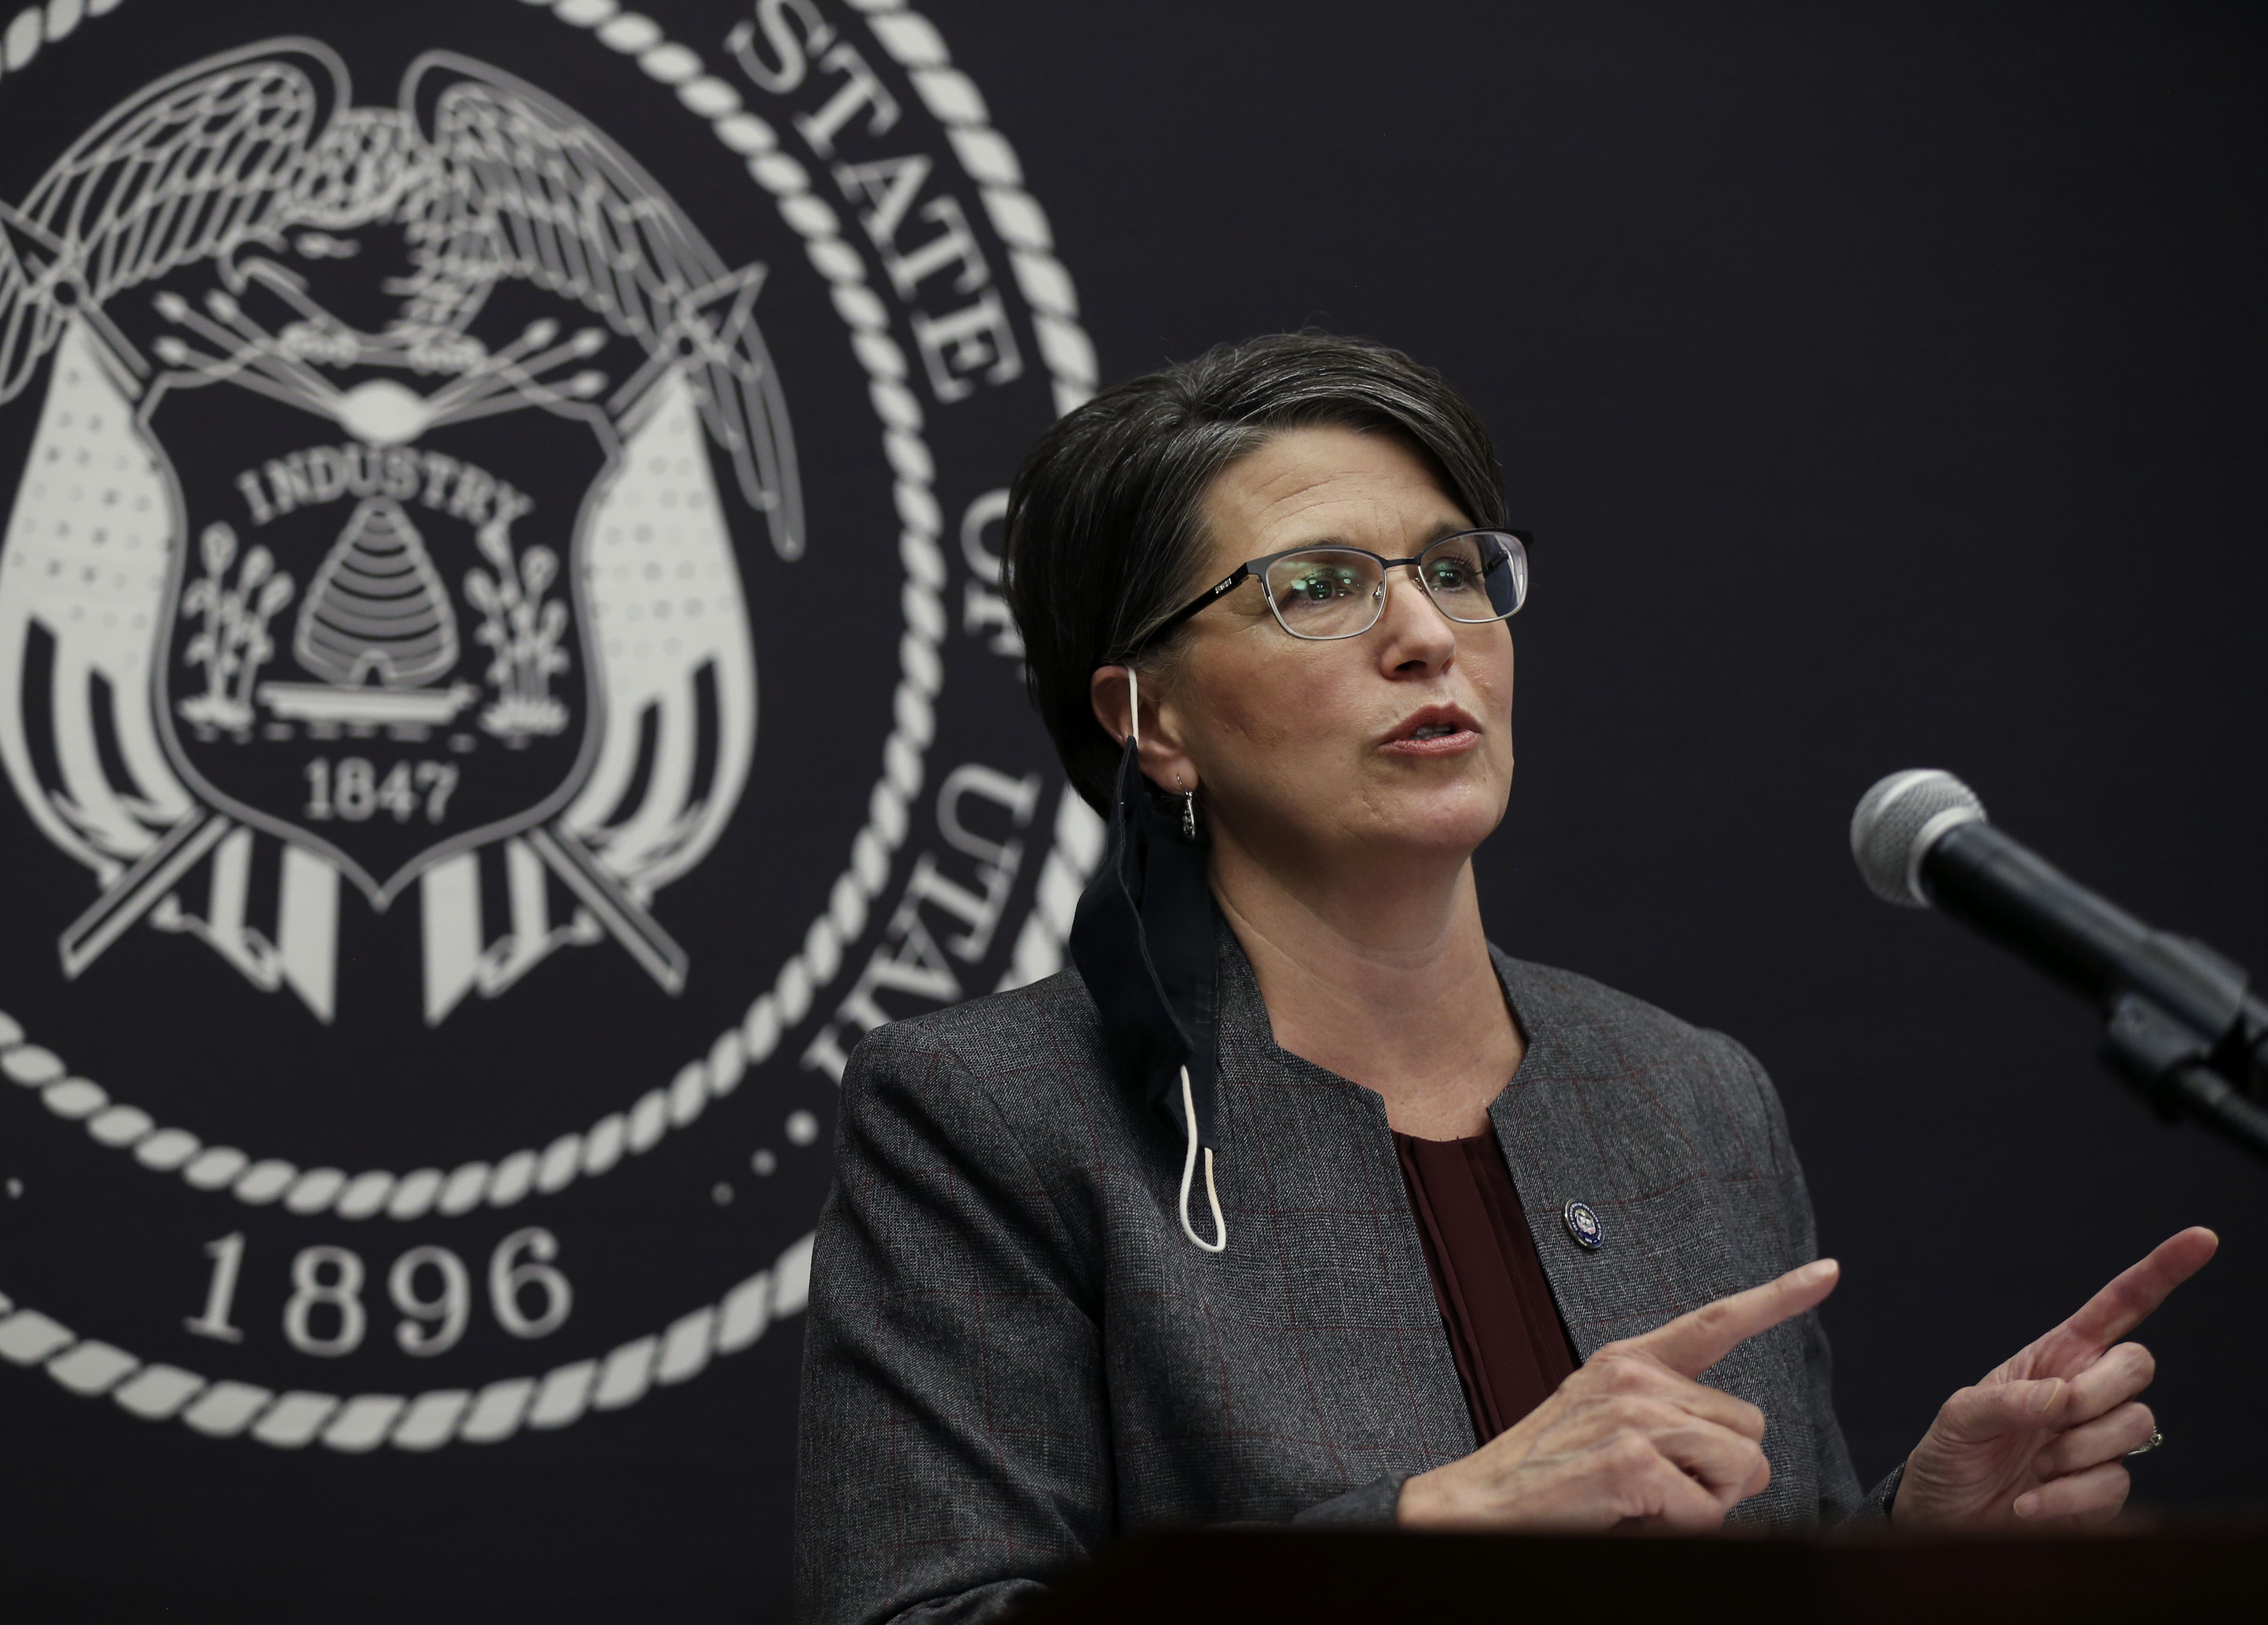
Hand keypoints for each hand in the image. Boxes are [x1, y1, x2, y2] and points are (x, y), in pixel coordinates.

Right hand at [1398, 1258, 1839, 1532]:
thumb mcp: (1603, 1421)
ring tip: (1646, 1502)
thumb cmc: (1544, 1475)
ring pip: (1741, 1468)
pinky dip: (1681, 1530)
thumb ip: (1666, 1415)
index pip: (1717, 1321)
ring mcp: (1633, 1415)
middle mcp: (1635, 1377)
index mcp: (1629, 1360)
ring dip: (1708, 1503)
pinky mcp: (1631, 1462)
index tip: (1829, 1272)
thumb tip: (1737, 1452)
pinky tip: (1631, 1516)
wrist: (1474, 1507)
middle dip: (1724, 1472)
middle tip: (1663, 1487)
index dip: (1779, 1297)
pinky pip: (1707, 1513)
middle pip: (1749, 1428)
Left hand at [1892, 1226, 2217, 1530]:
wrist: (1946, 1517)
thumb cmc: (1951, 1455)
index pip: (2119, 1306)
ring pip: (2136, 1424)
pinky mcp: (2108, 1491)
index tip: (2202, 1238)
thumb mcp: (1960, 1416)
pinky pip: (2115, 1483)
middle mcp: (2088, 1392)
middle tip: (2051, 1418)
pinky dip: (2066, 1498)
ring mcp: (2103, 1441)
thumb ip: (2009, 1400)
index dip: (2161, 1271)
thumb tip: (2065, 1399)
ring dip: (2075, 1449)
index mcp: (2057, 1357)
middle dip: (2097, 1389)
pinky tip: (2030, 1505)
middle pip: (2139, 1364)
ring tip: (2031, 1464)